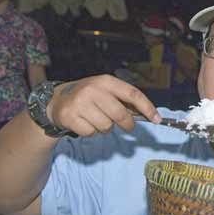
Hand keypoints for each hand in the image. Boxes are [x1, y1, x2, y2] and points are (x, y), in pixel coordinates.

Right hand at [47, 75, 161, 136]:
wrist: (56, 100)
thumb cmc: (89, 97)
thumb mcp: (106, 91)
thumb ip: (125, 100)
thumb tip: (149, 115)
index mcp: (106, 81)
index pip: (133, 94)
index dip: (147, 108)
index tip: (157, 119)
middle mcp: (93, 89)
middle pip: (121, 115)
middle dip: (127, 124)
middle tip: (127, 126)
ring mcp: (80, 103)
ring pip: (106, 126)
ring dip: (105, 128)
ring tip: (96, 119)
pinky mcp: (69, 116)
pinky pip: (91, 133)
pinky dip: (91, 132)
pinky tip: (84, 122)